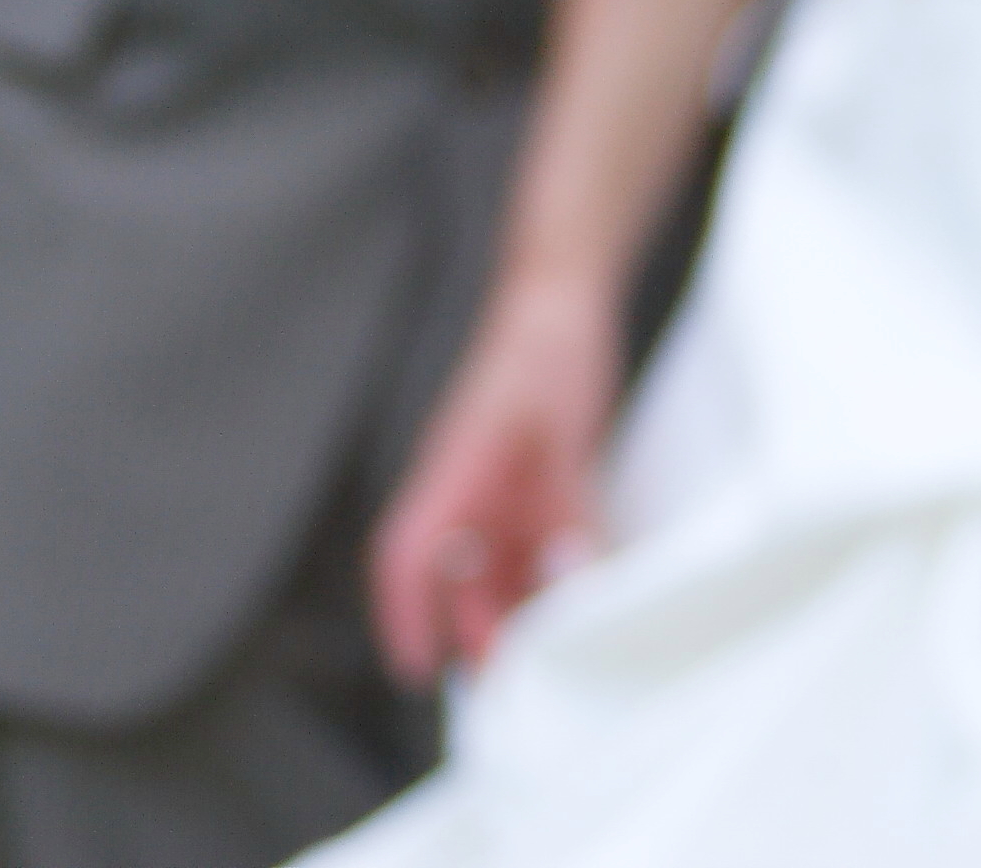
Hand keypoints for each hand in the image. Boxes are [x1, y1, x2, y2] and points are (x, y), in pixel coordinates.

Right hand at [366, 282, 620, 686]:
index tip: (415, 668)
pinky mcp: (528, 486)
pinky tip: (577, 600)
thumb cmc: (547, 349)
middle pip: (454, 580)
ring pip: (492, 570)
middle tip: (514, 683)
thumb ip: (564, 506)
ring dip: (513, 613)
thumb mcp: (561, 432)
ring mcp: (496, 488)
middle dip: (475, 634)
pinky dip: (545, 581)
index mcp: (454, 470)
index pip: (406, 553)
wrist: (563, 297)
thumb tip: (568, 580)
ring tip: (550, 656)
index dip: (403, 613)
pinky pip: (527, 548)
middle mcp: (466, 488)